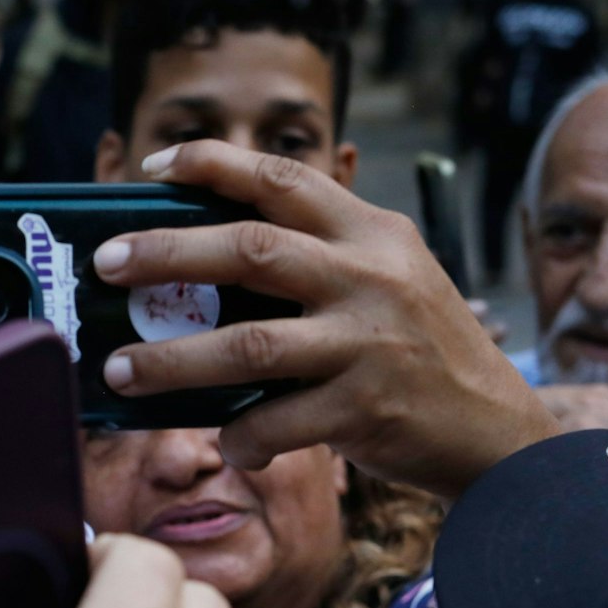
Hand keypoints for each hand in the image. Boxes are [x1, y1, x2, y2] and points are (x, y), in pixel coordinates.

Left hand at [93, 140, 560, 499]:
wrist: (501, 430)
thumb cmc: (423, 352)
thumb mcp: (390, 278)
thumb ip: (320, 257)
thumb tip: (205, 258)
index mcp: (371, 233)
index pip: (284, 178)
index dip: (214, 165)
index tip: (155, 165)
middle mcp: (370, 277)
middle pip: (249, 250)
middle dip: (165, 253)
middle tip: (106, 264)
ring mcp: (368, 342)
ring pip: (247, 343)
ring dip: (171, 360)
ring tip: (119, 369)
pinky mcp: (366, 407)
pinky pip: (277, 422)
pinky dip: (242, 436)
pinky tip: (228, 442)